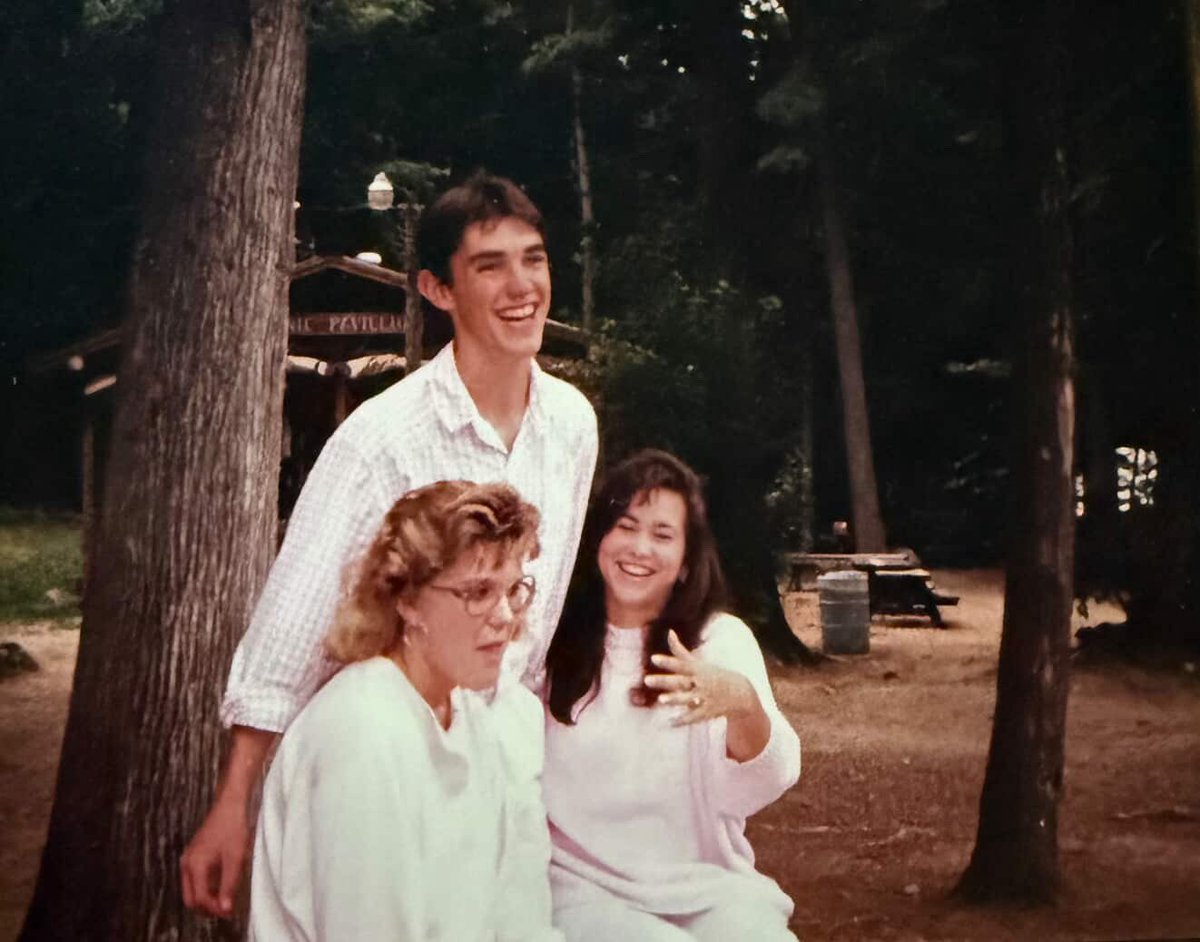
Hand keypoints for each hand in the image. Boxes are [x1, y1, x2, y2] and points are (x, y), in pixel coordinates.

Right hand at [180, 795, 249, 917]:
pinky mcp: (193, 855)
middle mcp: (186, 864)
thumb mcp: (235, 858)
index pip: (199, 898)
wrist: (230, 804)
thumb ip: (229, 885)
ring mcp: (188, 859)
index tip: (230, 912)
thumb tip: (225, 909)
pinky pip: (194, 880)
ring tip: (226, 899)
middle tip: (227, 909)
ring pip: (191, 890)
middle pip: (191, 898)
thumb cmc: (234, 828)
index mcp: (195, 865)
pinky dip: (205, 887)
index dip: (214, 908)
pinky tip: (221, 886)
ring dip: (206, 898)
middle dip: (207, 907)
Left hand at [645, 629, 757, 725]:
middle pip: (681, 681)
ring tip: (660, 700)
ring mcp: (705, 697)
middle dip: (664, 681)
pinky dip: (683, 720)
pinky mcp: (708, 712)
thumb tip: (669, 632)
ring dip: (675, 699)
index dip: (668, 661)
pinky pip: (694, 717)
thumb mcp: (698, 663)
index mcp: (698, 670)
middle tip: (646, 680)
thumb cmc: (714, 675)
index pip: (681, 664)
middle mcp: (701, 682)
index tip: (653, 658)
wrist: (741, 692)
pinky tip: (669, 722)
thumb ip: (680, 651)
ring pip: (688, 699)